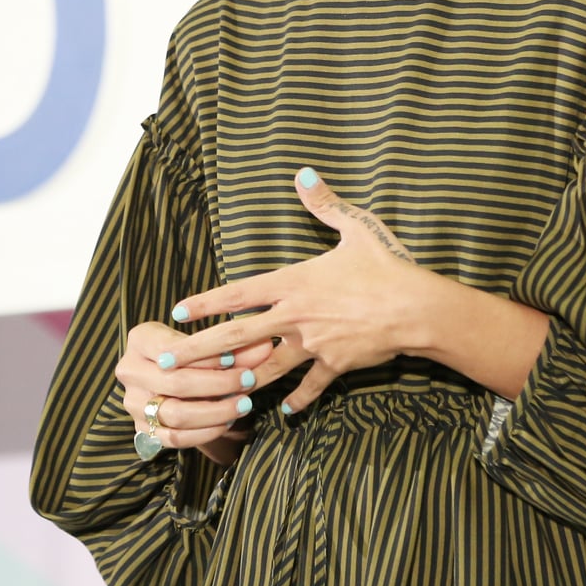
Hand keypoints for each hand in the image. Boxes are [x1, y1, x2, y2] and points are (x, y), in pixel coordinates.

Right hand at [114, 319, 272, 458]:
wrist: (172, 378)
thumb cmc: (192, 353)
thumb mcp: (207, 342)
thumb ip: (234, 346)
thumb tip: (267, 346)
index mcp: (140, 339)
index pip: (175, 349)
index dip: (208, 356)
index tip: (238, 359)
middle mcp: (129, 370)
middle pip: (176, 382)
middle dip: (218, 384)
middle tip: (249, 381)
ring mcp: (133, 403)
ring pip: (177, 414)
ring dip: (216, 412)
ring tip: (244, 404)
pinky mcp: (142, 429)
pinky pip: (175, 438)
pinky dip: (206, 432)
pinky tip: (228, 422)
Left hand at [167, 166, 426, 415]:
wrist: (416, 307)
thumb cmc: (386, 265)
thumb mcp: (356, 227)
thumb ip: (325, 204)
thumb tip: (305, 174)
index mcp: (294, 282)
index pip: (239, 293)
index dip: (206, 302)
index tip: (178, 310)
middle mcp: (296, 315)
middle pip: (237, 336)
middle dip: (199, 349)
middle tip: (168, 360)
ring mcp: (313, 343)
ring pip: (266, 365)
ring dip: (239, 379)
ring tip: (214, 391)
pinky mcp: (334, 364)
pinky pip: (310, 385)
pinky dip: (297, 399)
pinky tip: (285, 412)